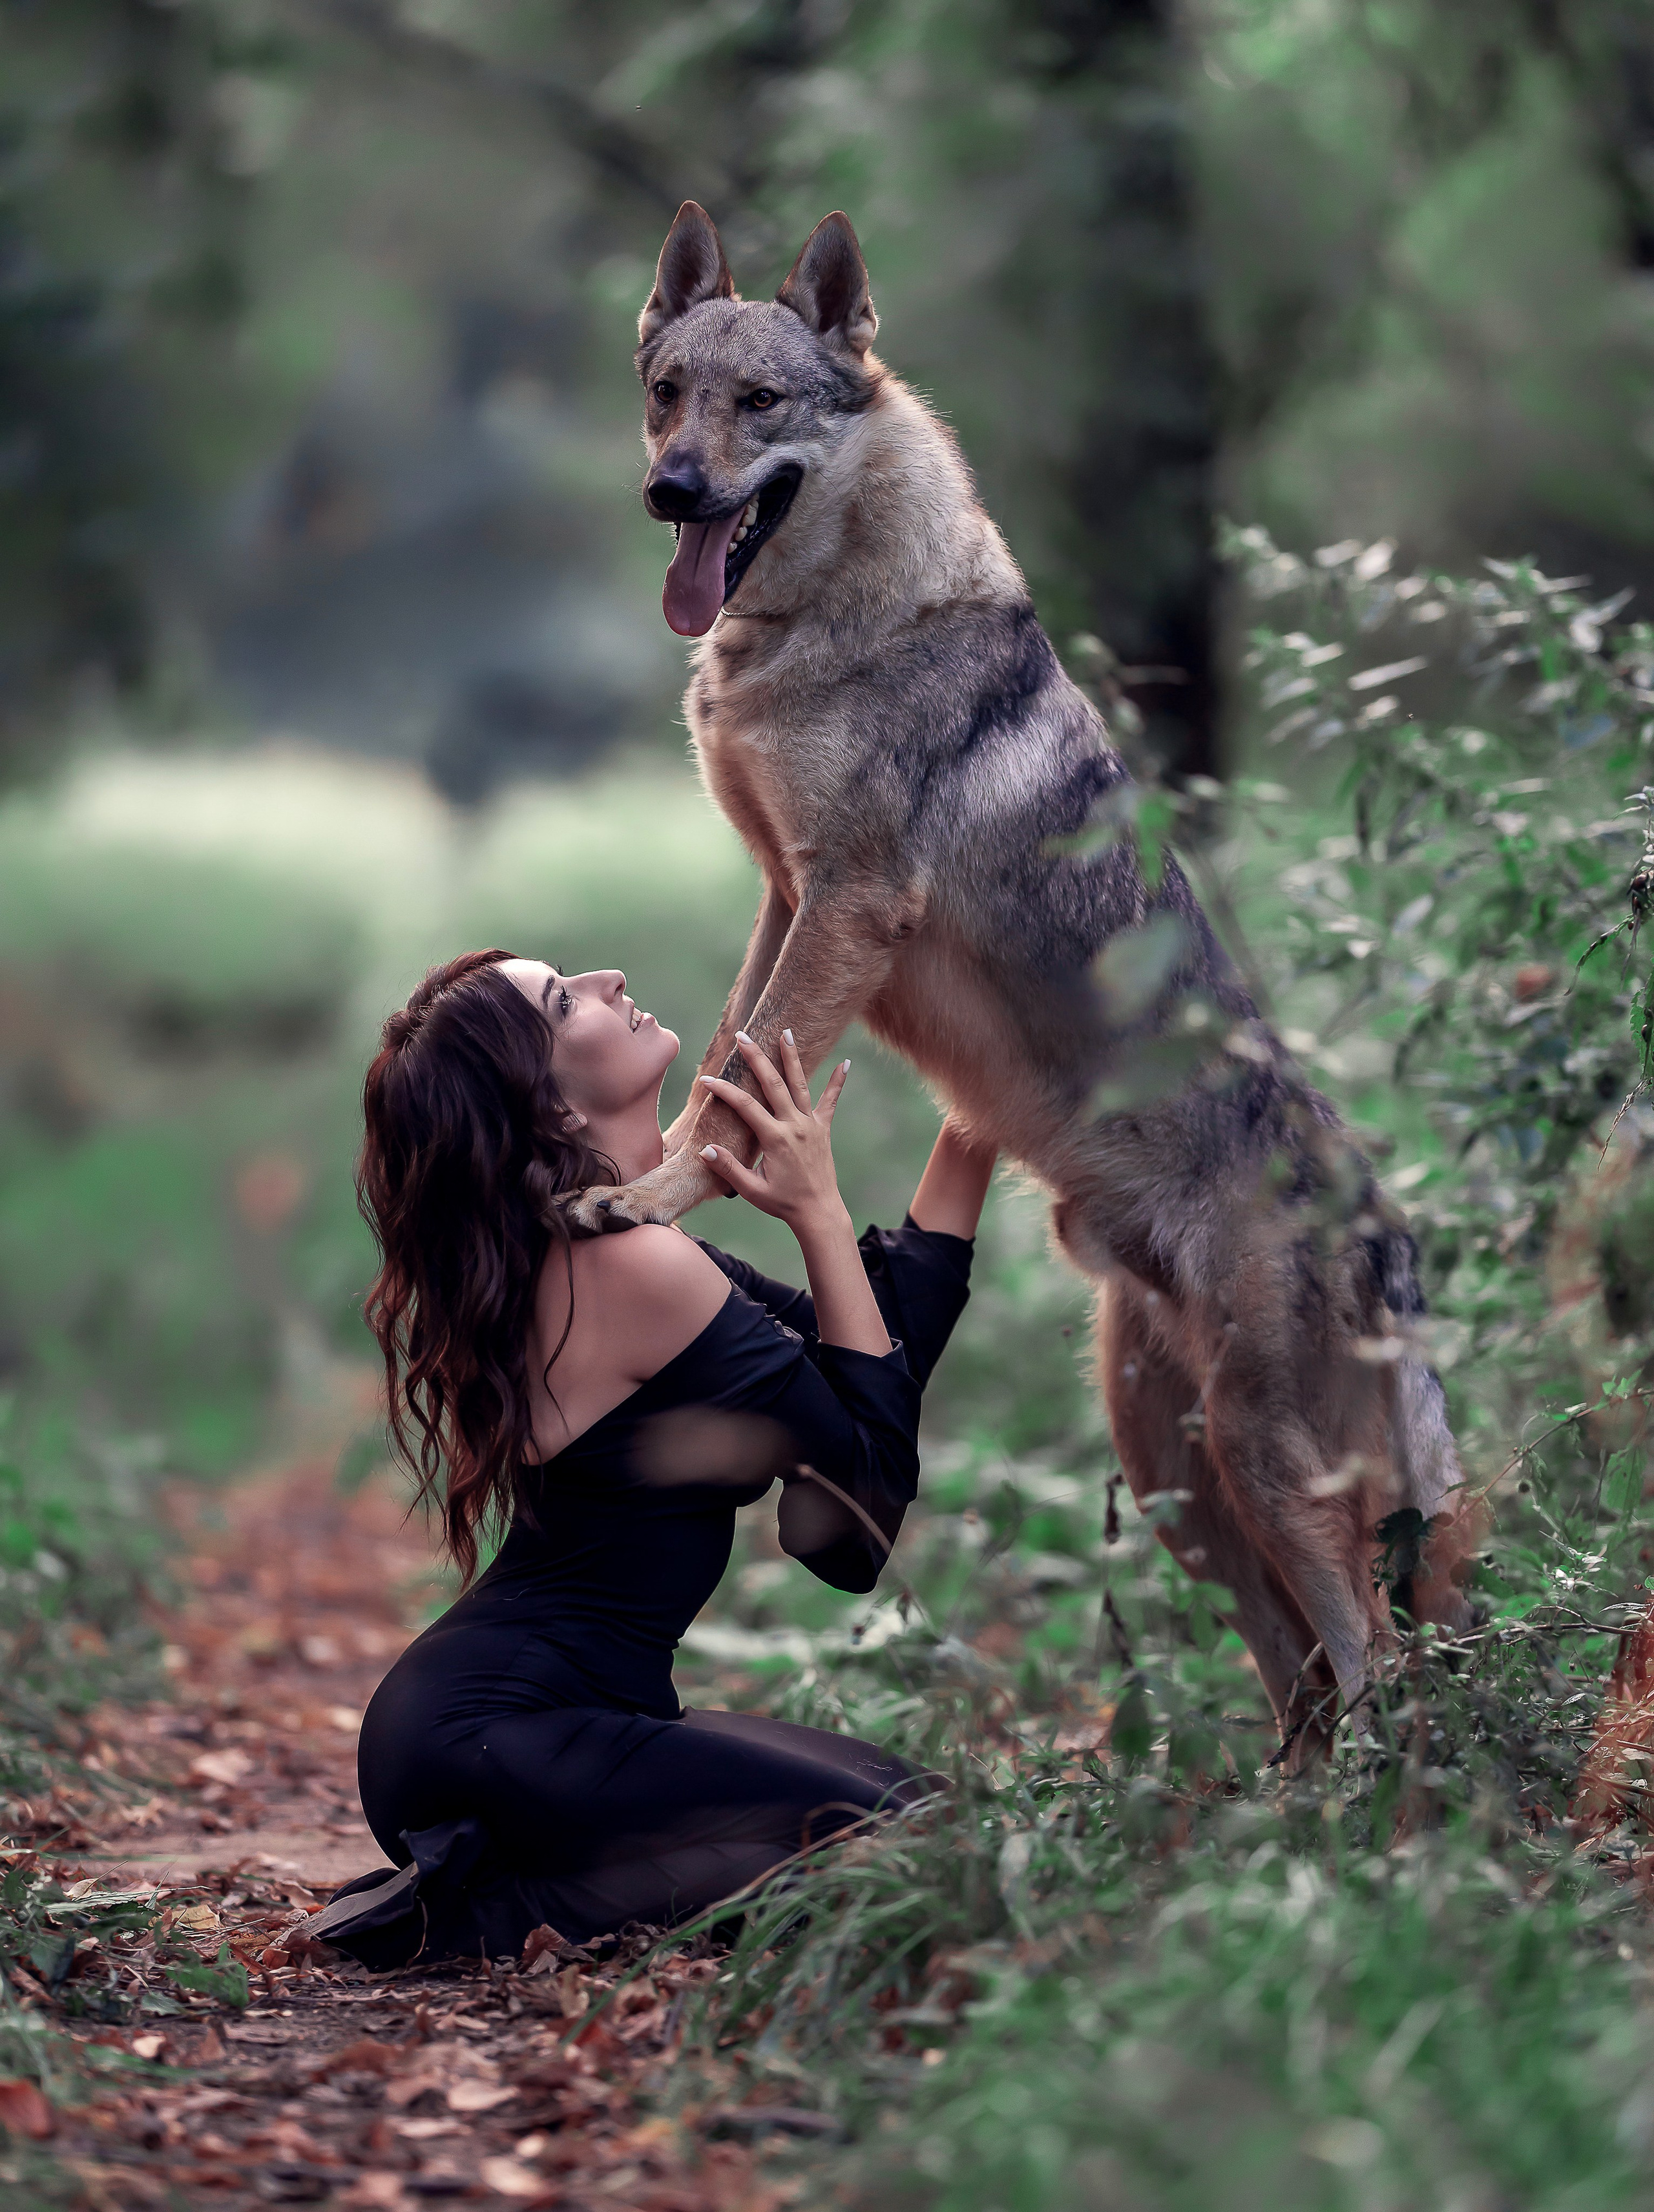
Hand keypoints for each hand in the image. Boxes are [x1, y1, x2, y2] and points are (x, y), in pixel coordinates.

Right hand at [696, 1031, 851, 1231]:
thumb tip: (704, 1150)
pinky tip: (845, 1062)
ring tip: (786, 1032)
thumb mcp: (751, 1190)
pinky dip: (837, 1082)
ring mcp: (811, 1125)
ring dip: (792, 1057)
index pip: (745, 1105)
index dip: (724, 1090)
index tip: (707, 1079)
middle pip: (773, 1083)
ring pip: (800, 1084)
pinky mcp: (823, 1129)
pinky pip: (831, 1101)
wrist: (819, 1211)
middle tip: (743, 1035)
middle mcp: (795, 1125)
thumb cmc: (782, 1203)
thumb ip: (729, 1168)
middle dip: (757, 1057)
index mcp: (775, 1138)